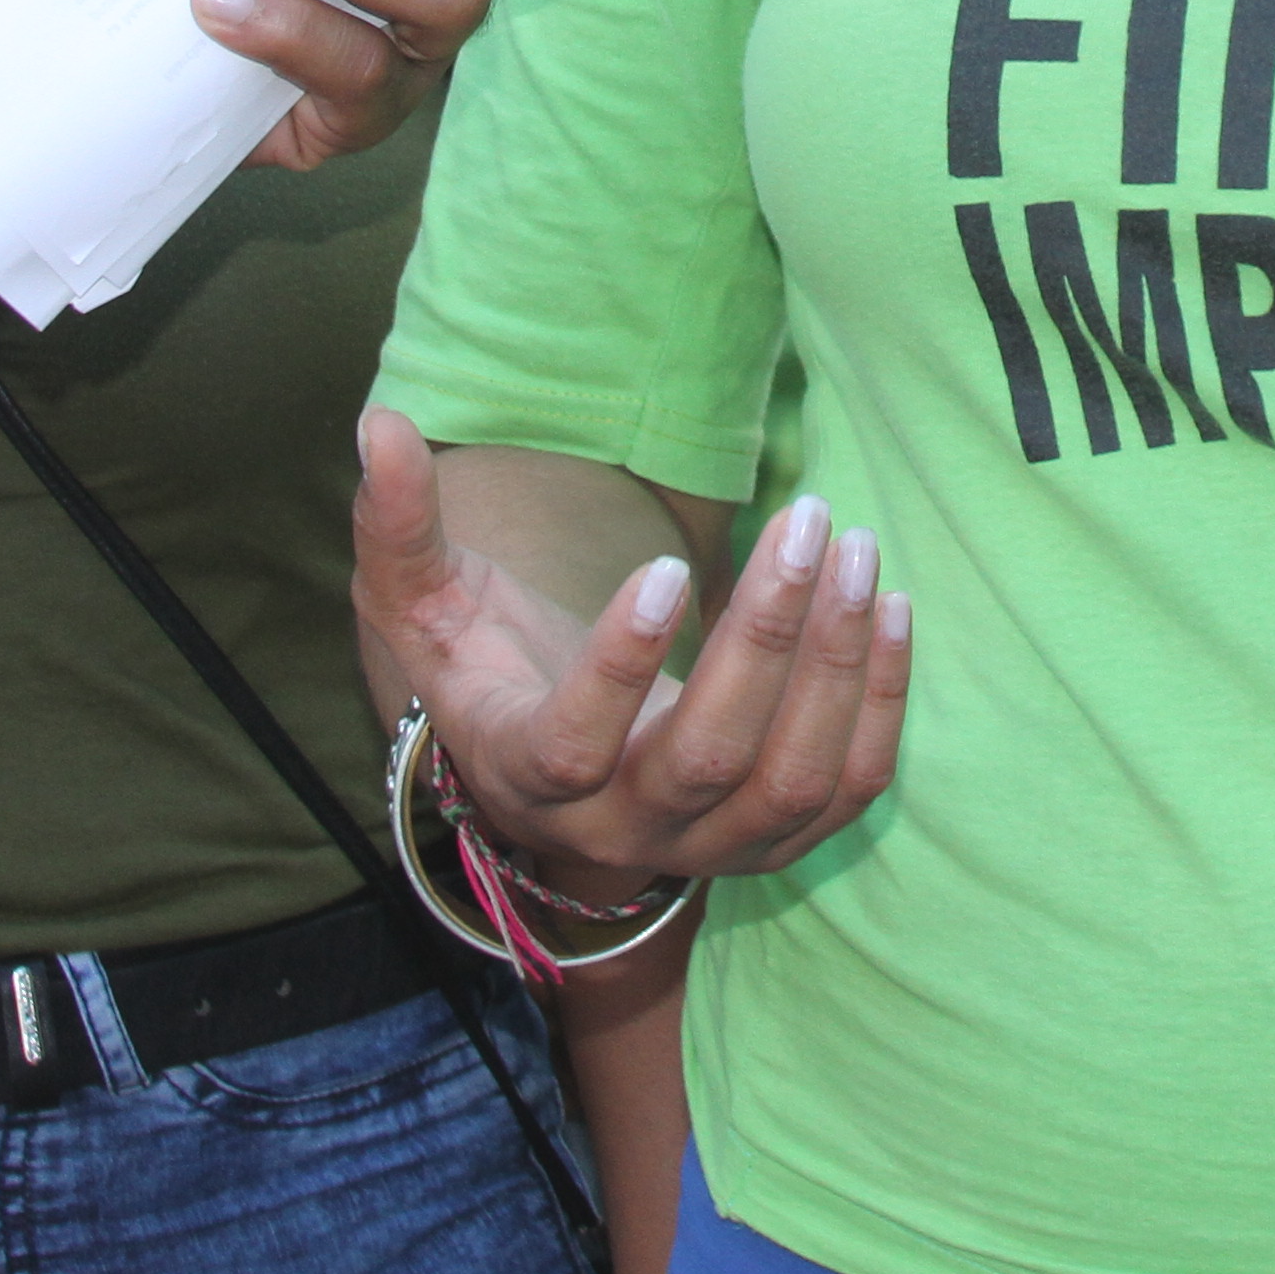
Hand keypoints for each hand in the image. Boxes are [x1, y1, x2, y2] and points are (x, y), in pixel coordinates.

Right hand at [352, 410, 908, 876]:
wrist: (551, 769)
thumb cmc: (485, 665)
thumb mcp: (424, 602)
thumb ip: (399, 525)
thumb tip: (380, 425)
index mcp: (528, 774)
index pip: (575, 746)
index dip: (621, 667)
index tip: (665, 565)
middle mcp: (622, 832)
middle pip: (708, 757)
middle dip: (766, 636)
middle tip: (806, 521)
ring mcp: (708, 847)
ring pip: (790, 779)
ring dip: (837, 666)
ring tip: (857, 552)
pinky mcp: (777, 843)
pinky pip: (847, 793)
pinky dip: (881, 707)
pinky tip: (894, 610)